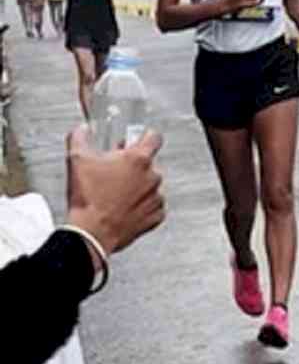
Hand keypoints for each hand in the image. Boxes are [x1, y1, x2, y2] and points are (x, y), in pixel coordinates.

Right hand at [65, 125, 164, 260]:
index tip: (138, 140)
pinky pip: (153, 206)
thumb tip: (82, 130)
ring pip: (151, 185)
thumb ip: (80, 138)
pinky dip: (142, 206)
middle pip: (149, 163)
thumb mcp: (77, 160)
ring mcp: (156, 197)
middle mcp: (153, 176)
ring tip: (117, 194)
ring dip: (138, 187)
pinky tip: (125, 207)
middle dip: (133, 166)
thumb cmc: (88, 199)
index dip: (145, 136)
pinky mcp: (156, 215)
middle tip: (115, 172)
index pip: (154, 137)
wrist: (91, 233)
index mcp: (138, 159)